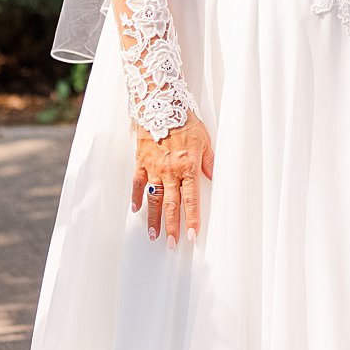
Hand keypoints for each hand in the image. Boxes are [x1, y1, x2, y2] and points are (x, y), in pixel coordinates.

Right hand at [131, 116, 213, 244]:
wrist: (161, 105)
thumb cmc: (186, 121)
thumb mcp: (205, 140)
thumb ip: (209, 162)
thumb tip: (214, 178)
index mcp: (188, 167)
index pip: (191, 200)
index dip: (192, 219)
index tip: (192, 236)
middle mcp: (170, 171)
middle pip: (171, 204)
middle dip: (172, 226)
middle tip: (172, 245)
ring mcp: (154, 168)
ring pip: (153, 199)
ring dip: (153, 219)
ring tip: (153, 236)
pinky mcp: (141, 162)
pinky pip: (137, 183)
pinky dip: (136, 197)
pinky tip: (136, 210)